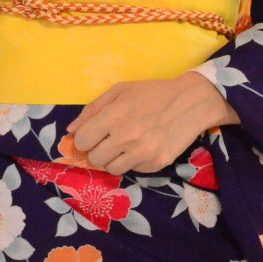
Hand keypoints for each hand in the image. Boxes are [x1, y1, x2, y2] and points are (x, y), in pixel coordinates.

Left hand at [67, 72, 239, 174]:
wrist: (192, 102)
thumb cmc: (153, 93)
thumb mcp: (121, 91)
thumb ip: (92, 109)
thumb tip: (71, 130)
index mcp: (115, 116)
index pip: (82, 140)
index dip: (84, 139)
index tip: (92, 135)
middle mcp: (126, 137)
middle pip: (95, 158)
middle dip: (97, 151)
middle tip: (109, 141)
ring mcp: (142, 153)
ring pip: (112, 169)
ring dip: (114, 159)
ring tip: (126, 146)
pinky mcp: (156, 164)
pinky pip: (133, 170)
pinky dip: (134, 161)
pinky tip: (144, 147)